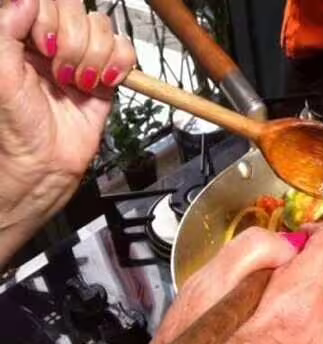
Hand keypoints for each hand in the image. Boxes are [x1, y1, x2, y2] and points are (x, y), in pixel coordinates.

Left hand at [0, 0, 134, 264]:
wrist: (47, 164)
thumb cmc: (18, 128)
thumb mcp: (3, 78)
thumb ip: (6, 33)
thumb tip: (25, 0)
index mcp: (22, 34)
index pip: (46, 0)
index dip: (50, 17)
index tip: (43, 45)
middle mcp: (54, 40)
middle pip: (78, 7)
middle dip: (74, 41)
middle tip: (60, 72)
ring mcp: (83, 56)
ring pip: (103, 27)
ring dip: (93, 57)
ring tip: (77, 84)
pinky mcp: (108, 74)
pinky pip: (125, 49)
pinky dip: (119, 64)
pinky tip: (102, 82)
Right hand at [96, 222, 322, 343]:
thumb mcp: (198, 295)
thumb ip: (249, 251)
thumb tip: (282, 243)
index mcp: (294, 313)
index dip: (315, 232)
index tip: (293, 241)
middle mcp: (318, 342)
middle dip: (294, 274)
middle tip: (249, 293)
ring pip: (320, 312)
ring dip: (290, 307)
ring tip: (245, 328)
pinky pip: (314, 343)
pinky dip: (291, 336)